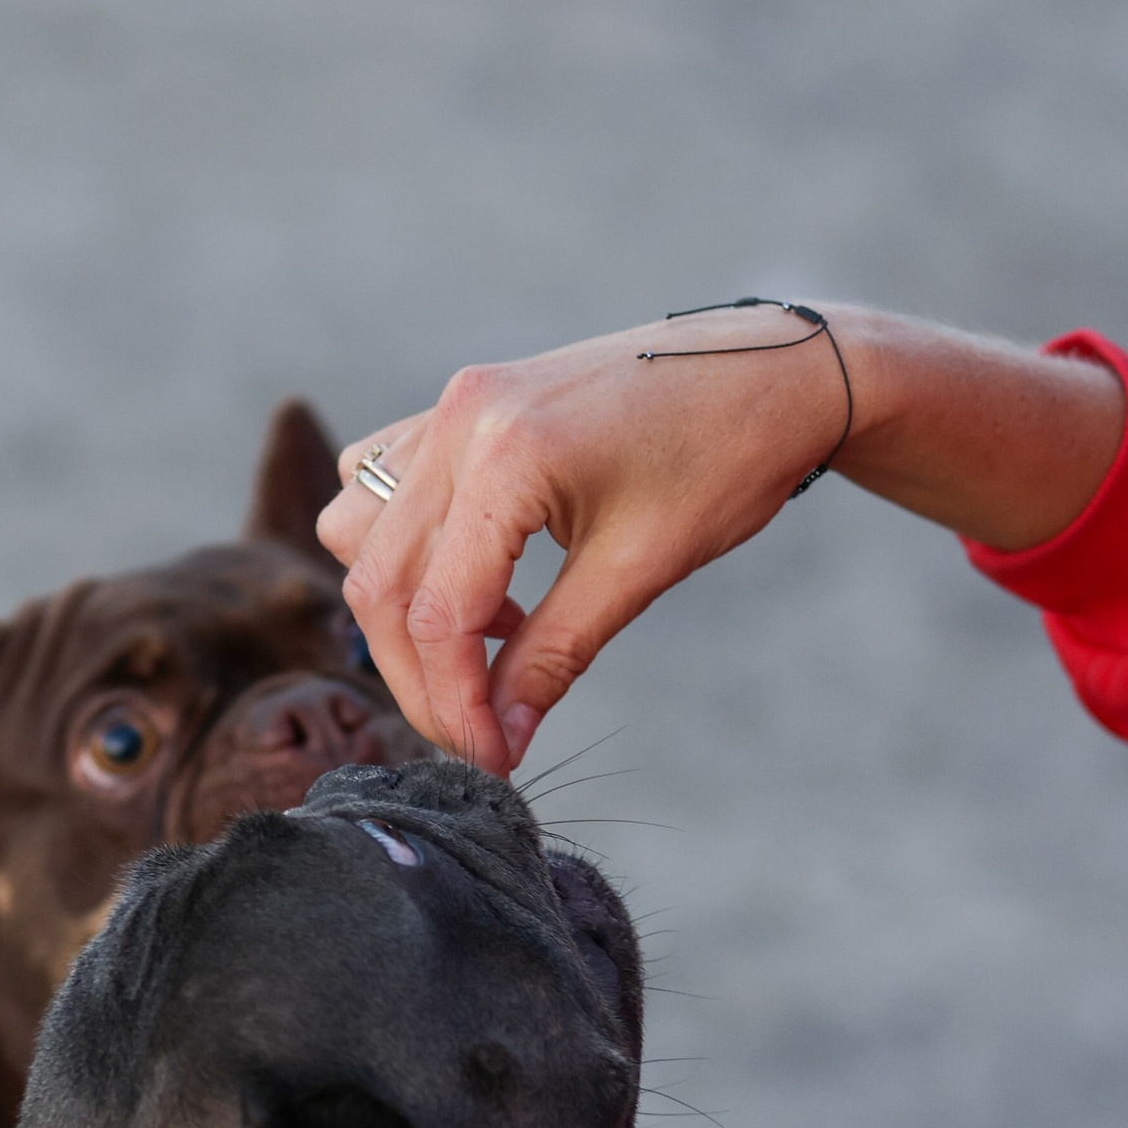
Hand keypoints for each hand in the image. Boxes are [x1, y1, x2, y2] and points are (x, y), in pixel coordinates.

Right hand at [314, 310, 1125, 769]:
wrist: (768, 368)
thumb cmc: (725, 458)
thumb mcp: (641, 570)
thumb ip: (554, 655)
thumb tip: (498, 739)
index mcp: (508, 454)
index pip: (439, 612)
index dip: (453, 703)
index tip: (491, 760)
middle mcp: (459, 420)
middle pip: (383, 584)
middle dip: (420, 678)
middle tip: (480, 736)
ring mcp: (450, 407)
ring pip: (359, 534)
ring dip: (402, 610)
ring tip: (492, 643)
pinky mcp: (458, 409)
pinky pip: (380, 487)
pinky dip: (406, 551)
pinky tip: (480, 581)